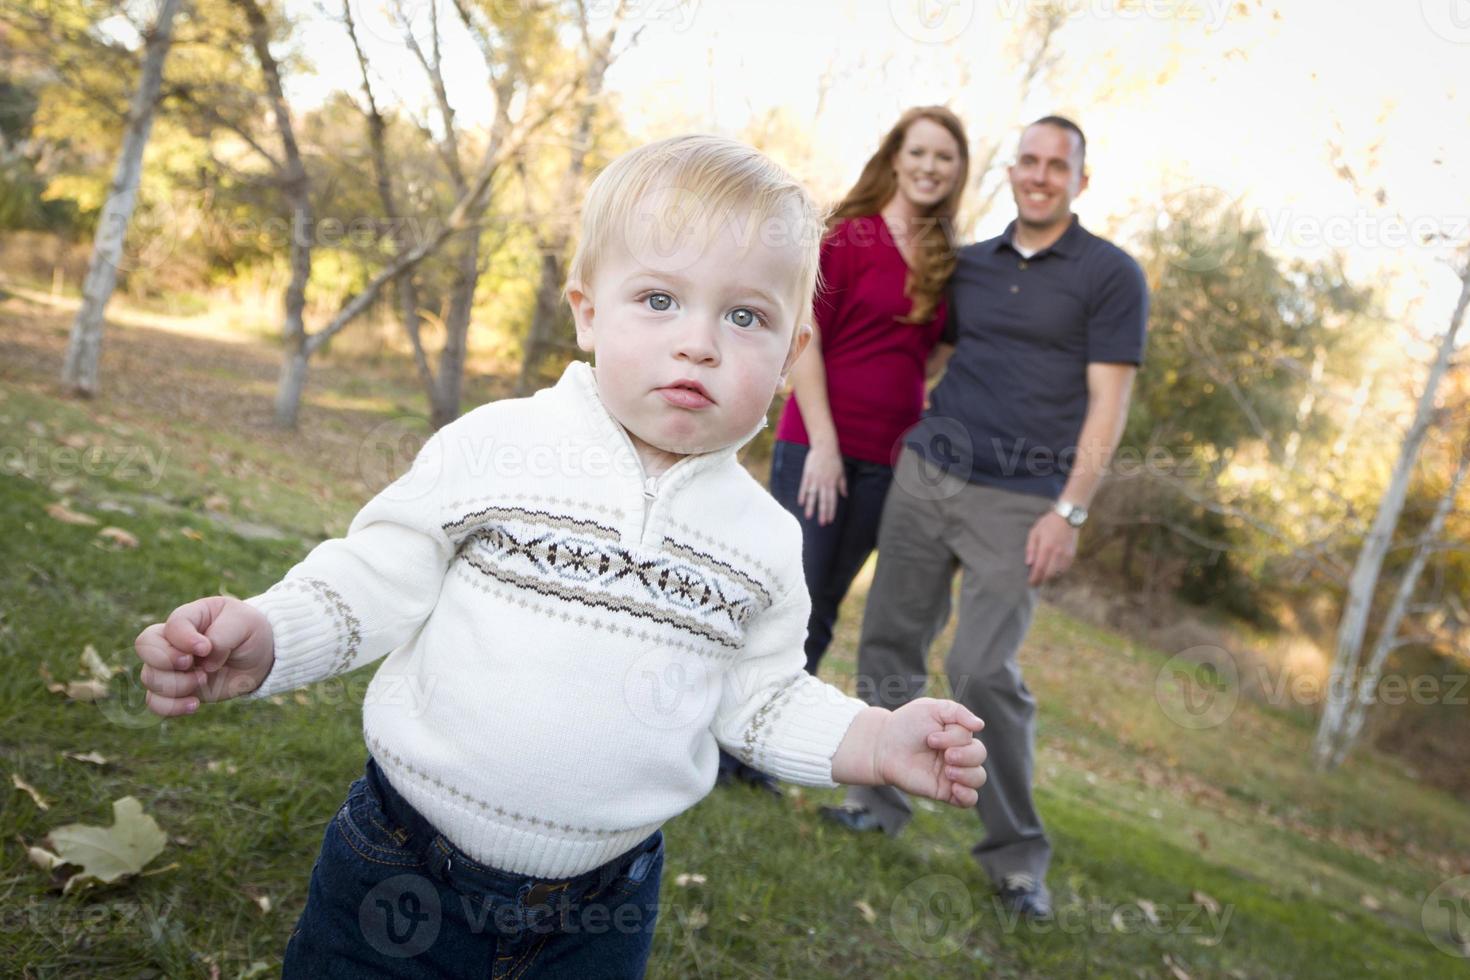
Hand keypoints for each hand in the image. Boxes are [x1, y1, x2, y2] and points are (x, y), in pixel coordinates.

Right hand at [134, 596, 274, 715]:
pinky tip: (194, 704)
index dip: (183, 640)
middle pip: (145, 647)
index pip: (170, 626)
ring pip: (149, 677)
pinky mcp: (176, 690)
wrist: (259, 658)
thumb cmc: (249, 632)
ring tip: (204, 680)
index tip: (206, 648)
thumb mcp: (245, 623)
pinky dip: (171, 707)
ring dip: (177, 684)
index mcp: (189, 617)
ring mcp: (171, 667)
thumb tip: (204, 661)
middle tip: (192, 664)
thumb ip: (222, 636)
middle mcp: (172, 640)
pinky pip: (154, 702)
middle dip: (167, 660)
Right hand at [797, 440, 846, 525]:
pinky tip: (801, 503)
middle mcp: (824, 483)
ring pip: (812, 496)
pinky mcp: (807, 474)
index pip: (832, 500)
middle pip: (823, 500)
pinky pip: (804, 487)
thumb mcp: (841, 472)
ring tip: (808, 517)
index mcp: (833, 483)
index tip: (830, 520)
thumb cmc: (834, 459)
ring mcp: (815, 479)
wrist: (824, 446)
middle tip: (821, 524)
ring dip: (811, 507)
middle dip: (822, 513)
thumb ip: (842, 485)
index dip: (831, 511)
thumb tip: (845, 496)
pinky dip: (802, 495)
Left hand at [874, 698, 987, 807]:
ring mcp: (951, 773)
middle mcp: (958, 754)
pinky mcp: (943, 790)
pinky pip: (968, 800)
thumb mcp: (931, 708)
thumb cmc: (905, 725)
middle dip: (965, 755)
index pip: (971, 737)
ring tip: (947, 770)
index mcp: (957, 735)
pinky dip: (968, 795)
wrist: (882, 747)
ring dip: (967, 773)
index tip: (930, 738)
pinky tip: (955, 787)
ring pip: (978, 777)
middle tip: (945, 755)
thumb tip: (981, 725)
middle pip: (979, 756)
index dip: (956, 738)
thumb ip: (958, 712)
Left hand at [1025, 511, 1077, 585]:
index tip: (1030, 584)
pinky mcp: (1072, 555)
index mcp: (1046, 547)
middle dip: (1041, 581)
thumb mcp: (1034, 532)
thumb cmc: (1048, 524)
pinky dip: (1058, 573)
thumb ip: (1031, 548)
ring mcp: (1066, 555)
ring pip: (1058, 573)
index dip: (1034, 578)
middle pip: (1049, 574)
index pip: (1039, 568)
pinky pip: (1064, 569)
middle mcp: (1057, 553)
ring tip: (1042, 577)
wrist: (1067, 517)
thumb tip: (1029, 564)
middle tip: (1035, 583)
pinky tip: (1052, 571)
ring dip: (1049, 578)